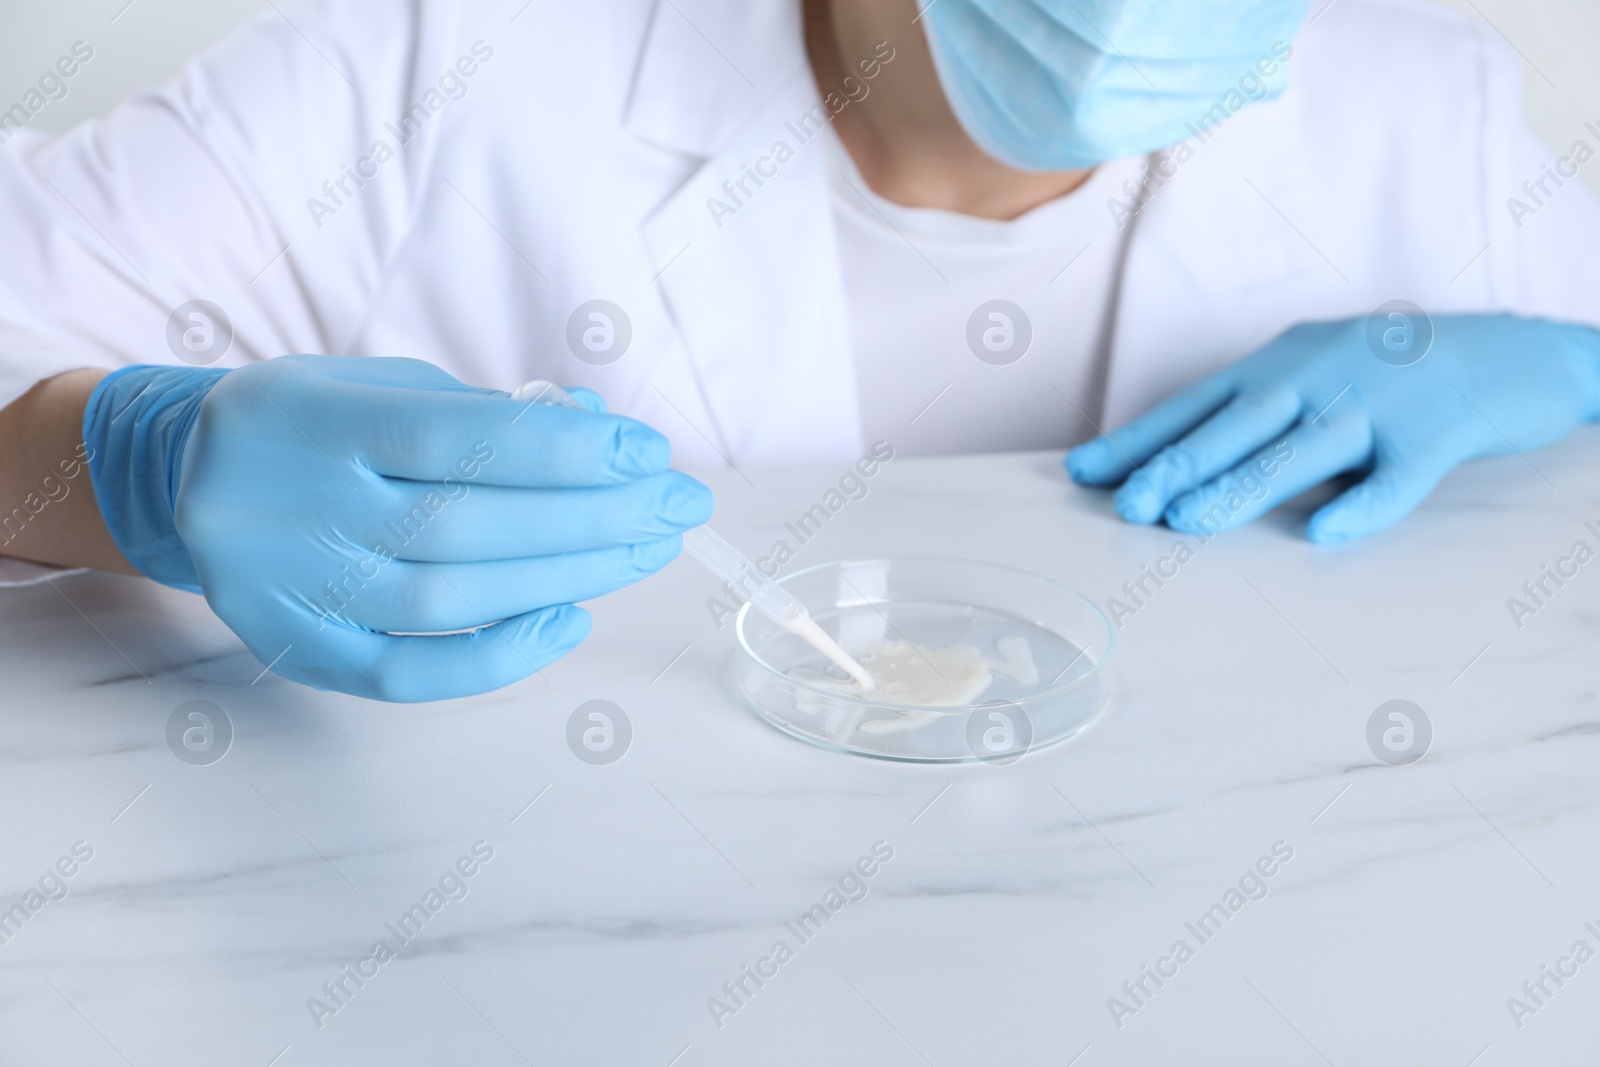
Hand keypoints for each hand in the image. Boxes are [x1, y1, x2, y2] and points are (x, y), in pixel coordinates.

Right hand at [84, 355, 710, 700]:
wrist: (189, 475)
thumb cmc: (314, 421)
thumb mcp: (382, 383)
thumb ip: (486, 409)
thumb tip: (600, 427)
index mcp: (311, 420)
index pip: (456, 437)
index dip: (562, 448)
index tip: (647, 451)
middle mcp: (293, 509)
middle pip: (467, 525)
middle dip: (593, 516)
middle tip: (677, 505)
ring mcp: (288, 589)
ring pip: (449, 599)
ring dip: (568, 576)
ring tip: (644, 550)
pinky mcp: (294, 648)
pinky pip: (404, 674)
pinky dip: (497, 656)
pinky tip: (568, 619)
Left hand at [1066, 314, 1599, 542]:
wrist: (1510, 350)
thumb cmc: (1385, 373)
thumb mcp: (1309, 375)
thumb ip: (1247, 415)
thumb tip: (1166, 467)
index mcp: (1282, 363)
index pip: (1196, 404)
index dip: (1140, 439)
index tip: (1081, 474)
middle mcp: (1321, 376)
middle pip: (1240, 422)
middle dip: (1178, 463)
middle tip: (1126, 505)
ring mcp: (1380, 402)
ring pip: (1305, 448)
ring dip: (1244, 484)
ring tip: (1189, 522)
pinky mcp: (1439, 435)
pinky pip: (1401, 476)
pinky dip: (1364, 504)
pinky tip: (1326, 533)